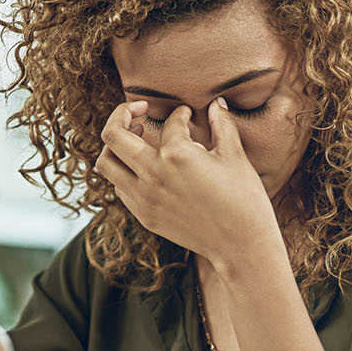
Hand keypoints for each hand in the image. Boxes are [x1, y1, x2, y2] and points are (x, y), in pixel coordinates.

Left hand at [94, 98, 279, 266]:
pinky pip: (120, 187)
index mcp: (177, 155)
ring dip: (116, 146)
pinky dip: (125, 171)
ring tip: (135, 137)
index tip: (187, 115)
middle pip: (112, 136)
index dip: (180, 114)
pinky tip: (144, 167)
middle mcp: (152, 175)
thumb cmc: (244, 199)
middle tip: (138, 109)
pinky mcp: (144, 216)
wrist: (241, 246)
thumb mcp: (235, 157)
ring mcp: (144, 198)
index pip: (169, 123)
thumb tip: (217, 104)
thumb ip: (222, 125)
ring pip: (106, 163)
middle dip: (121, 115)